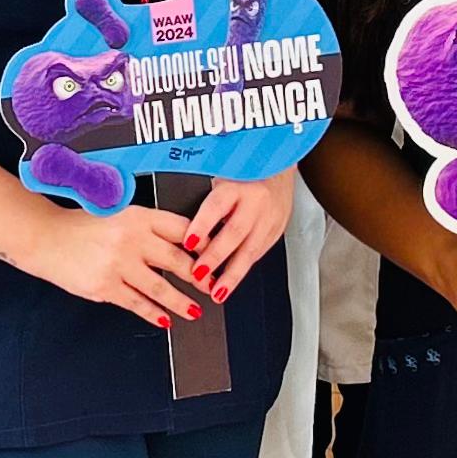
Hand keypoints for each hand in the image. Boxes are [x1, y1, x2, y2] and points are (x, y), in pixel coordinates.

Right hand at [34, 203, 222, 326]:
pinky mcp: (105, 287)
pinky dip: (153, 314)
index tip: (216, 254)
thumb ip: (147, 228)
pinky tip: (164, 320)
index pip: (181, 229)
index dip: (203, 243)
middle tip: (212, 286)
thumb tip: (183, 245)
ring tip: (196, 311)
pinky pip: (136, 304)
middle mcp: (131, 239)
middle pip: (177, 261)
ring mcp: (118, 265)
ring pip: (160, 288)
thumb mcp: (118, 215)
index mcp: (138, 216)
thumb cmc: (82, 227)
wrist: (46, 238)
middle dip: (200, 277)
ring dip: (181, 303)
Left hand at [180, 170, 292, 298]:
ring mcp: (269, 216)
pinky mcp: (276, 229)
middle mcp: (255, 200)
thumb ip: (203, 200)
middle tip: (198, 275)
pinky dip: (243, 269)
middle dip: (216, 257)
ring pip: (250, 249)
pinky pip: (259, 253)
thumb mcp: (220, 175)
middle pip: (235, 232)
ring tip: (217, 293)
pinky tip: (231, 283)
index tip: (188, 242)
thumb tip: (178, 229)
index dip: (202, 225)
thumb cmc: (241, 172)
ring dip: (232, 274)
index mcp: (236, 183)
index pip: (217, 205)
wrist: (278, 164)